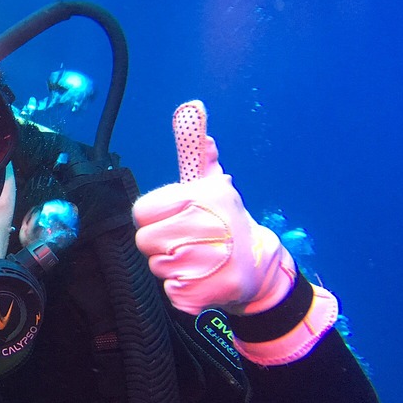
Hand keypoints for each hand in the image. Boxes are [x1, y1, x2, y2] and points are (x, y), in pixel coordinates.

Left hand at [132, 100, 296, 315]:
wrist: (260, 268)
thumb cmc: (224, 222)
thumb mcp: (211, 185)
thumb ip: (196, 153)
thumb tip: (191, 108)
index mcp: (201, 197)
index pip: (141, 211)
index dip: (153, 219)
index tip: (173, 219)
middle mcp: (207, 225)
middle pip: (146, 242)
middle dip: (162, 246)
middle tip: (188, 243)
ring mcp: (210, 261)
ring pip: (159, 268)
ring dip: (174, 269)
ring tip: (200, 261)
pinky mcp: (209, 293)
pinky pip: (173, 293)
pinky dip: (184, 291)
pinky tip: (206, 281)